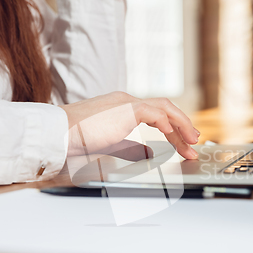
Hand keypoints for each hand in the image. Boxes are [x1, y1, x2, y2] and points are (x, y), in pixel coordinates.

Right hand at [59, 92, 199, 159]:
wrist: (59, 133)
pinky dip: (171, 125)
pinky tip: (178, 139)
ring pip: (164, 108)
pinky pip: (157, 113)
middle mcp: (126, 101)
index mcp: (120, 108)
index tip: (181, 140)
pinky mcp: (128, 109)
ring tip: (192, 141)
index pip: (153, 113)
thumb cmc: (75, 140)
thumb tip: (148, 152)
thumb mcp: (110, 145)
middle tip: (193, 140)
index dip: (170, 126)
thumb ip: (130, 147)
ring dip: (181, 125)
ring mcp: (127, 103)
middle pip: (163, 108)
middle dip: (181, 125)